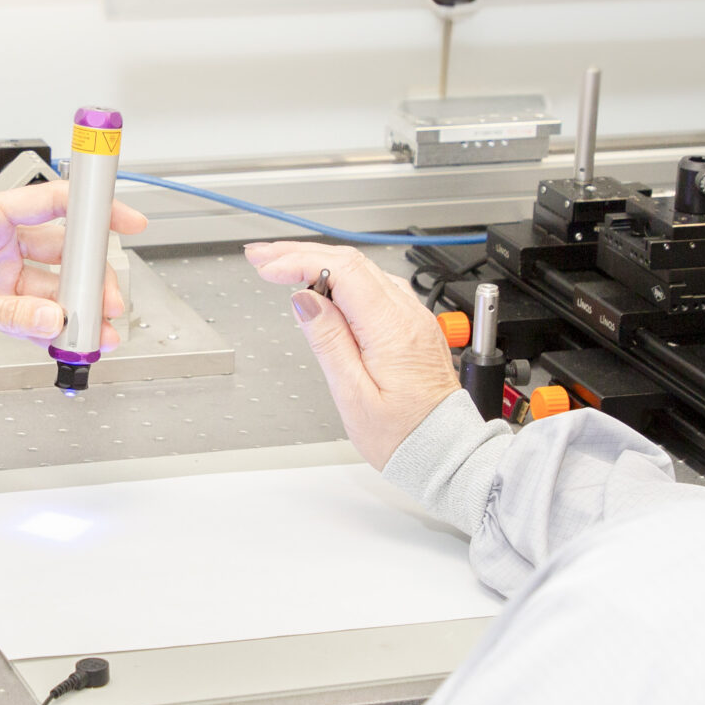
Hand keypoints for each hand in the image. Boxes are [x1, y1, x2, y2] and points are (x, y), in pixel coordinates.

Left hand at [0, 182, 149, 355]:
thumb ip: (2, 309)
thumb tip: (49, 316)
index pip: (48, 202)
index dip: (91, 207)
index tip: (124, 217)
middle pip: (61, 251)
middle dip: (90, 275)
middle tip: (108, 299)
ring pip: (53, 288)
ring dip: (77, 309)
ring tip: (97, 330)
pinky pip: (36, 315)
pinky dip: (55, 329)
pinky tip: (72, 340)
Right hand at [246, 241, 463, 470]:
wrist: (442, 450)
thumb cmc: (402, 434)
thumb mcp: (352, 394)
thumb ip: (328, 341)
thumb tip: (304, 300)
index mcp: (392, 328)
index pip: (343, 271)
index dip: (299, 261)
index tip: (267, 268)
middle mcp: (407, 314)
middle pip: (351, 262)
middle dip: (301, 254)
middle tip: (261, 256)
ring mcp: (413, 316)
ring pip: (363, 270)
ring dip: (321, 261)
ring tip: (282, 266)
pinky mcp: (412, 324)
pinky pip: (375, 286)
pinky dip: (342, 277)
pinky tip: (321, 286)